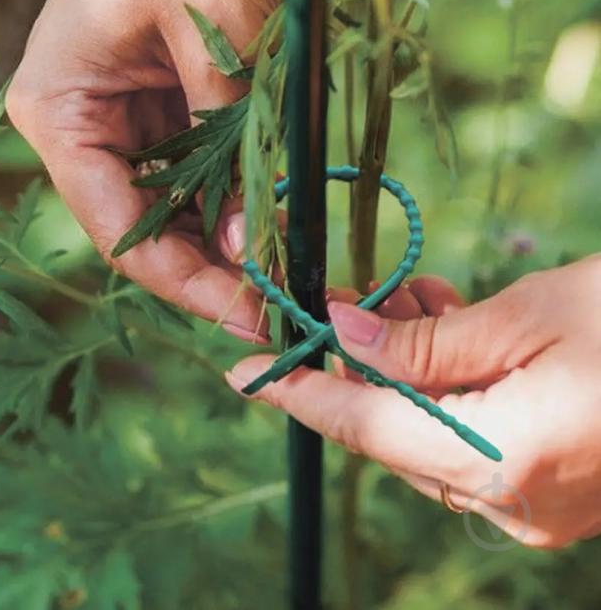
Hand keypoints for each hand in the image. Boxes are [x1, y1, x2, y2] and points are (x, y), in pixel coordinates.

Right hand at [6, 0, 279, 341]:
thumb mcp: (219, 42)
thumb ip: (234, 147)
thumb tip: (256, 245)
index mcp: (63, 112)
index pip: (121, 229)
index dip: (186, 282)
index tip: (249, 314)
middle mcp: (87, 119)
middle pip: (151, 221)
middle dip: (216, 264)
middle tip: (282, 303)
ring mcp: (128, 106)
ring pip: (180, 197)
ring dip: (234, 231)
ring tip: (291, 269)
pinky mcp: (169, 91)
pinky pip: (202, 159)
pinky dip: (239, 188)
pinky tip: (278, 216)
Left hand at [228, 257, 600, 546]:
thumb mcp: (527, 316)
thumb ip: (426, 338)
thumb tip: (348, 334)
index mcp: (504, 463)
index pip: (367, 428)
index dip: (301, 395)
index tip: (244, 373)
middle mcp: (512, 501)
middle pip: (395, 431)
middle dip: (359, 364)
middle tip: (338, 300)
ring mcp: (534, 502)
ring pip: (430, 432)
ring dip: (407, 364)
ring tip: (407, 294)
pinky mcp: (551, 486)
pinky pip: (470, 437)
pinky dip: (447, 384)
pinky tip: (447, 322)